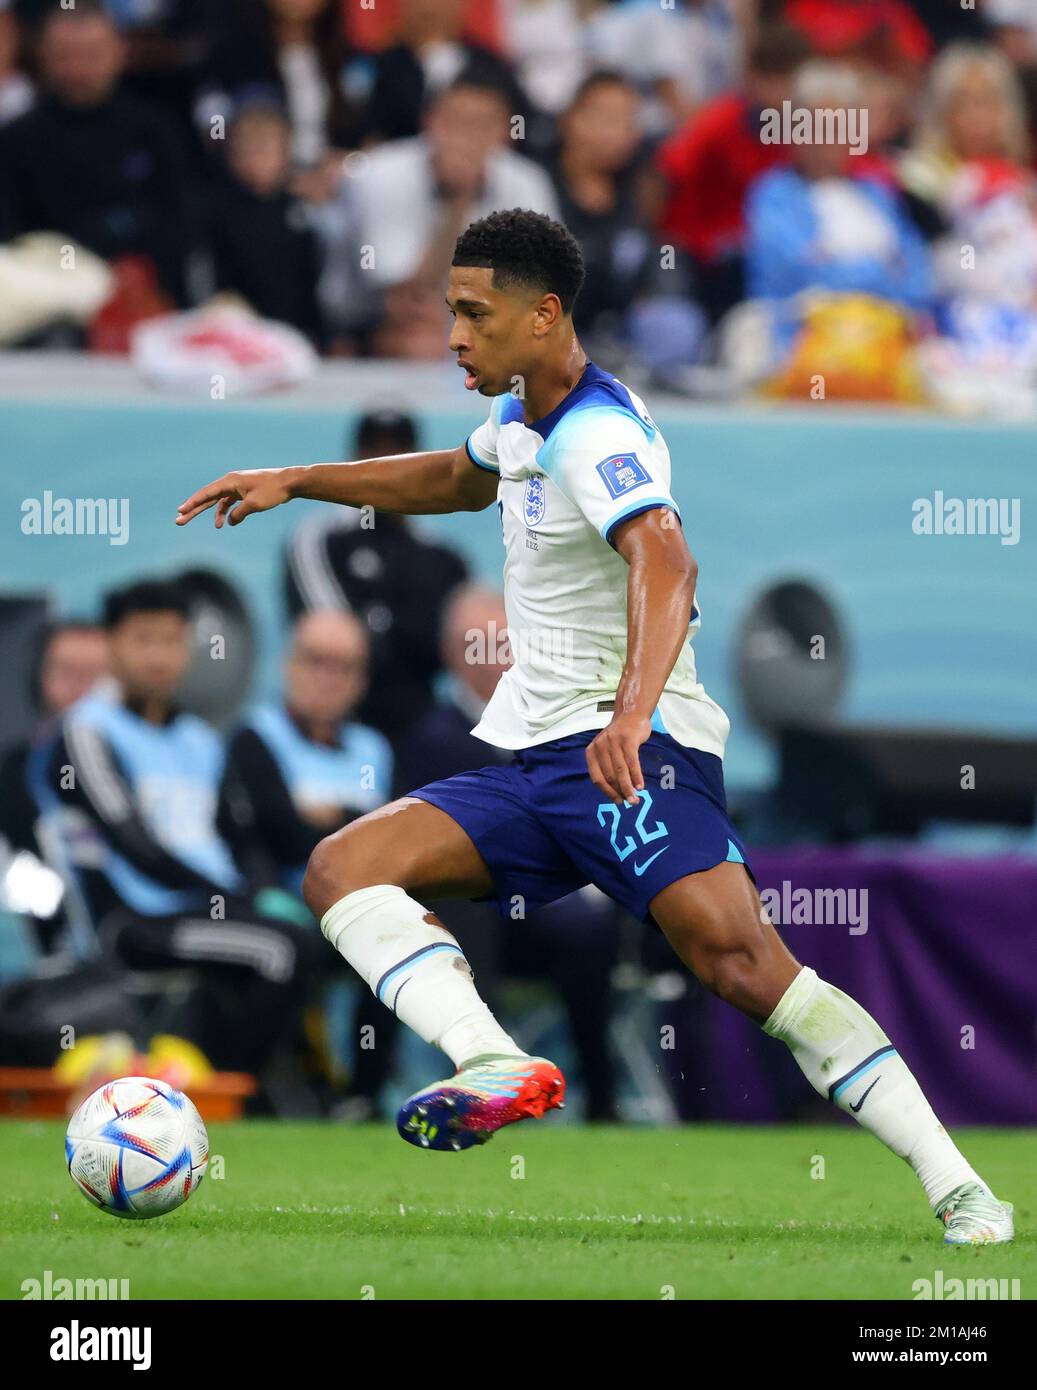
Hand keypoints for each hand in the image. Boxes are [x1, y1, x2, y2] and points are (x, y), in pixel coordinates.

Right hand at [176, 468, 293, 527]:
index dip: (192, 503)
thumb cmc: (272, 491)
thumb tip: (229, 521)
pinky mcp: (243, 492)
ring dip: (211, 513)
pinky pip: (229, 502)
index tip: (180, 511)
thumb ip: (239, 514)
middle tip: (179, 520)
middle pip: (207, 497)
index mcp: (230, 481)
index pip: (206, 494)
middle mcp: (230, 482)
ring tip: (208, 524)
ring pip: (218, 501)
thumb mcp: (254, 505)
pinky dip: (226, 512)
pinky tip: (226, 523)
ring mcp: (236, 487)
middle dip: (193, 509)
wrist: (289, 482)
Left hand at [585, 712, 651, 805]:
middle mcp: (600, 747)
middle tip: (631, 802)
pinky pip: (632, 763)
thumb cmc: (620, 737)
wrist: (631, 714)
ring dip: (629, 788)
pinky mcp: (627, 740)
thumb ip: (608, 766)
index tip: (618, 801)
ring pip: (620, 771)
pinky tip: (640, 786)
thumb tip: (617, 792)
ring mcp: (613, 742)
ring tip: (636, 799)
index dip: (607, 792)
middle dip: (621, 792)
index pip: (597, 777)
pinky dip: (636, 776)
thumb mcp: (607, 749)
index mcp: (591, 751)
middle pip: (609, 776)